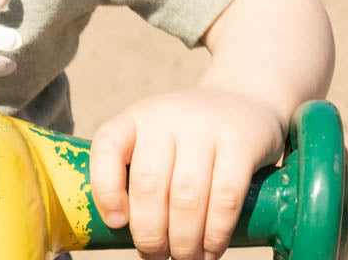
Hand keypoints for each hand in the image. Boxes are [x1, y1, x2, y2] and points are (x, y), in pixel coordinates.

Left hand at [89, 88, 284, 259]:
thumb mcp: (155, 139)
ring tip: (185, 259)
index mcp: (136, 116)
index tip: (116, 224)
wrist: (243, 102)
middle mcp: (165, 116)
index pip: (107, 147)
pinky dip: (216, 233)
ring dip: (183, 241)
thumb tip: (123, 231)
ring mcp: (203, 127)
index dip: (105, 189)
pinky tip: (212, 250)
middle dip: (149, 233)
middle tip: (156, 256)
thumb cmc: (188, 137)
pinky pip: (225, 198)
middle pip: (148, 183)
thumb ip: (138, 173)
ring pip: (186, 197)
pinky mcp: (240, 143)